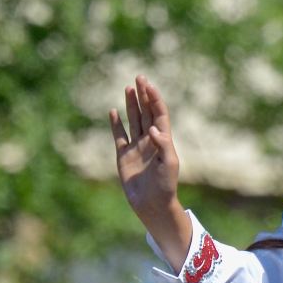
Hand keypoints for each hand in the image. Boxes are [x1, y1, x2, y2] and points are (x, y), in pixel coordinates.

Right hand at [110, 76, 183, 234]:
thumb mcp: (169, 164)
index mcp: (163, 140)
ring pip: (133, 120)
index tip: (148, 85)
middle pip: (146, 113)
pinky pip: (119, 136)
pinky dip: (116, 124)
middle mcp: (150, 141)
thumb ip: (163, 145)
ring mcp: (136, 147)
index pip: (159, 114)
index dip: (154, 99)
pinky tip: (113, 111)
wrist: (152, 204)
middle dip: (143, 95)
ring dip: (131, 105)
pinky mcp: (124, 156)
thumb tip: (153, 129)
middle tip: (139, 77)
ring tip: (128, 88)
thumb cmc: (165, 185)